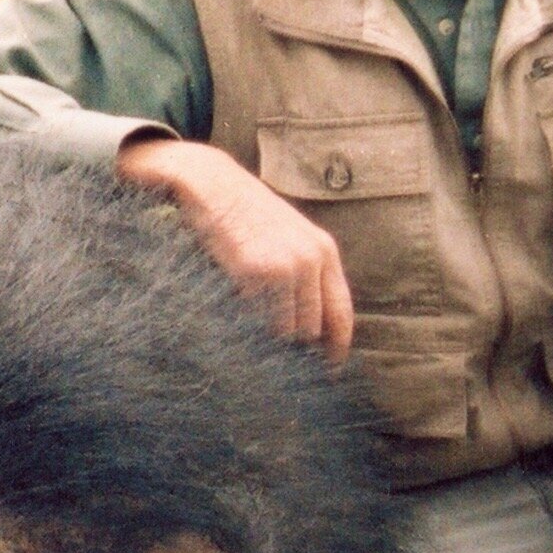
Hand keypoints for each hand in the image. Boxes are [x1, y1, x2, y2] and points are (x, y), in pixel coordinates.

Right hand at [119, 132, 354, 356]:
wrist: (210, 183)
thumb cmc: (244, 212)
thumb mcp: (288, 233)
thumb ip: (305, 270)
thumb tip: (308, 326)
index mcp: (323, 250)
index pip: (341, 313)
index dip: (337, 348)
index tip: (328, 370)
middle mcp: (310, 259)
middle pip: (312, 328)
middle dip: (297, 348)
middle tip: (279, 361)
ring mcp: (283, 265)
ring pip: (286, 330)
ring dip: (270, 340)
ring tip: (253, 339)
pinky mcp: (254, 271)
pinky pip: (257, 319)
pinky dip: (248, 328)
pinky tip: (236, 320)